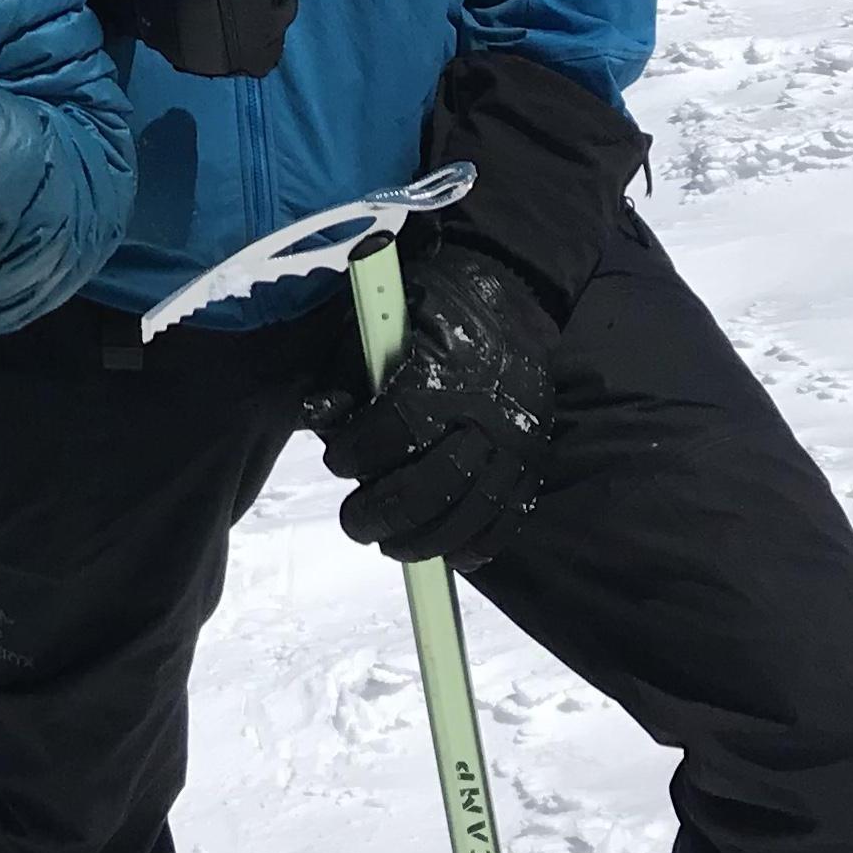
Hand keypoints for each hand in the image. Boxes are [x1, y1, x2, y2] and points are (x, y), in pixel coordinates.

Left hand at [314, 243, 555, 562]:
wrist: (508, 297)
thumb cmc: (428, 308)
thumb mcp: (375, 322)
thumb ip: (345, 373)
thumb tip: (318, 418)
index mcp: (446, 369)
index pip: (395, 431)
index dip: (357, 456)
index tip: (337, 461)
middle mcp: (486, 411)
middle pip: (431, 484)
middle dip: (383, 512)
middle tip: (354, 523)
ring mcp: (517, 441)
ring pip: (470, 512)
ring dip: (423, 539)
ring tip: (389, 544)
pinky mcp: (534, 460)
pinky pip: (507, 517)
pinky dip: (477, 544)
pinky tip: (447, 555)